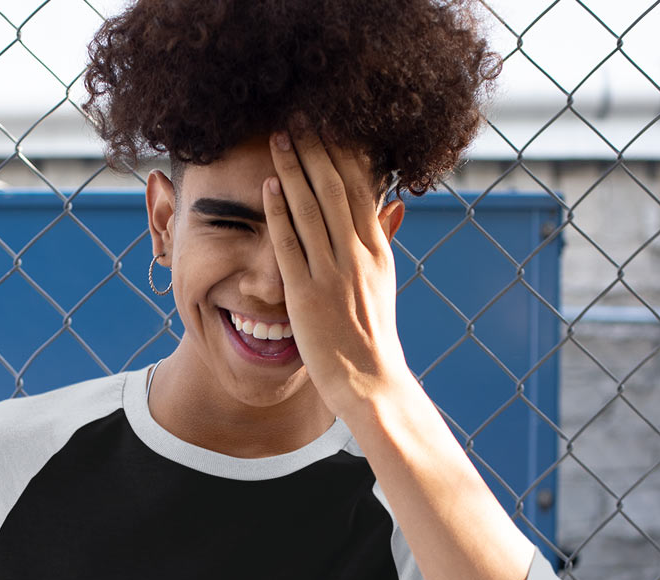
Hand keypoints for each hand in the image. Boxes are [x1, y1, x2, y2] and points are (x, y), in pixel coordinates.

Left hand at [263, 120, 411, 414]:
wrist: (371, 380)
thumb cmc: (372, 337)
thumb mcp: (383, 285)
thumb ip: (381, 243)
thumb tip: (390, 205)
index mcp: (377, 251)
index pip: (362, 190)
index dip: (344, 154)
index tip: (329, 126)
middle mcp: (357, 256)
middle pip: (336, 189)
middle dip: (316, 150)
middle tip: (299, 118)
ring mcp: (332, 274)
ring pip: (312, 209)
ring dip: (293, 169)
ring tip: (279, 138)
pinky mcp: (307, 294)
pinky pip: (290, 245)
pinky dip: (279, 213)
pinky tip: (269, 186)